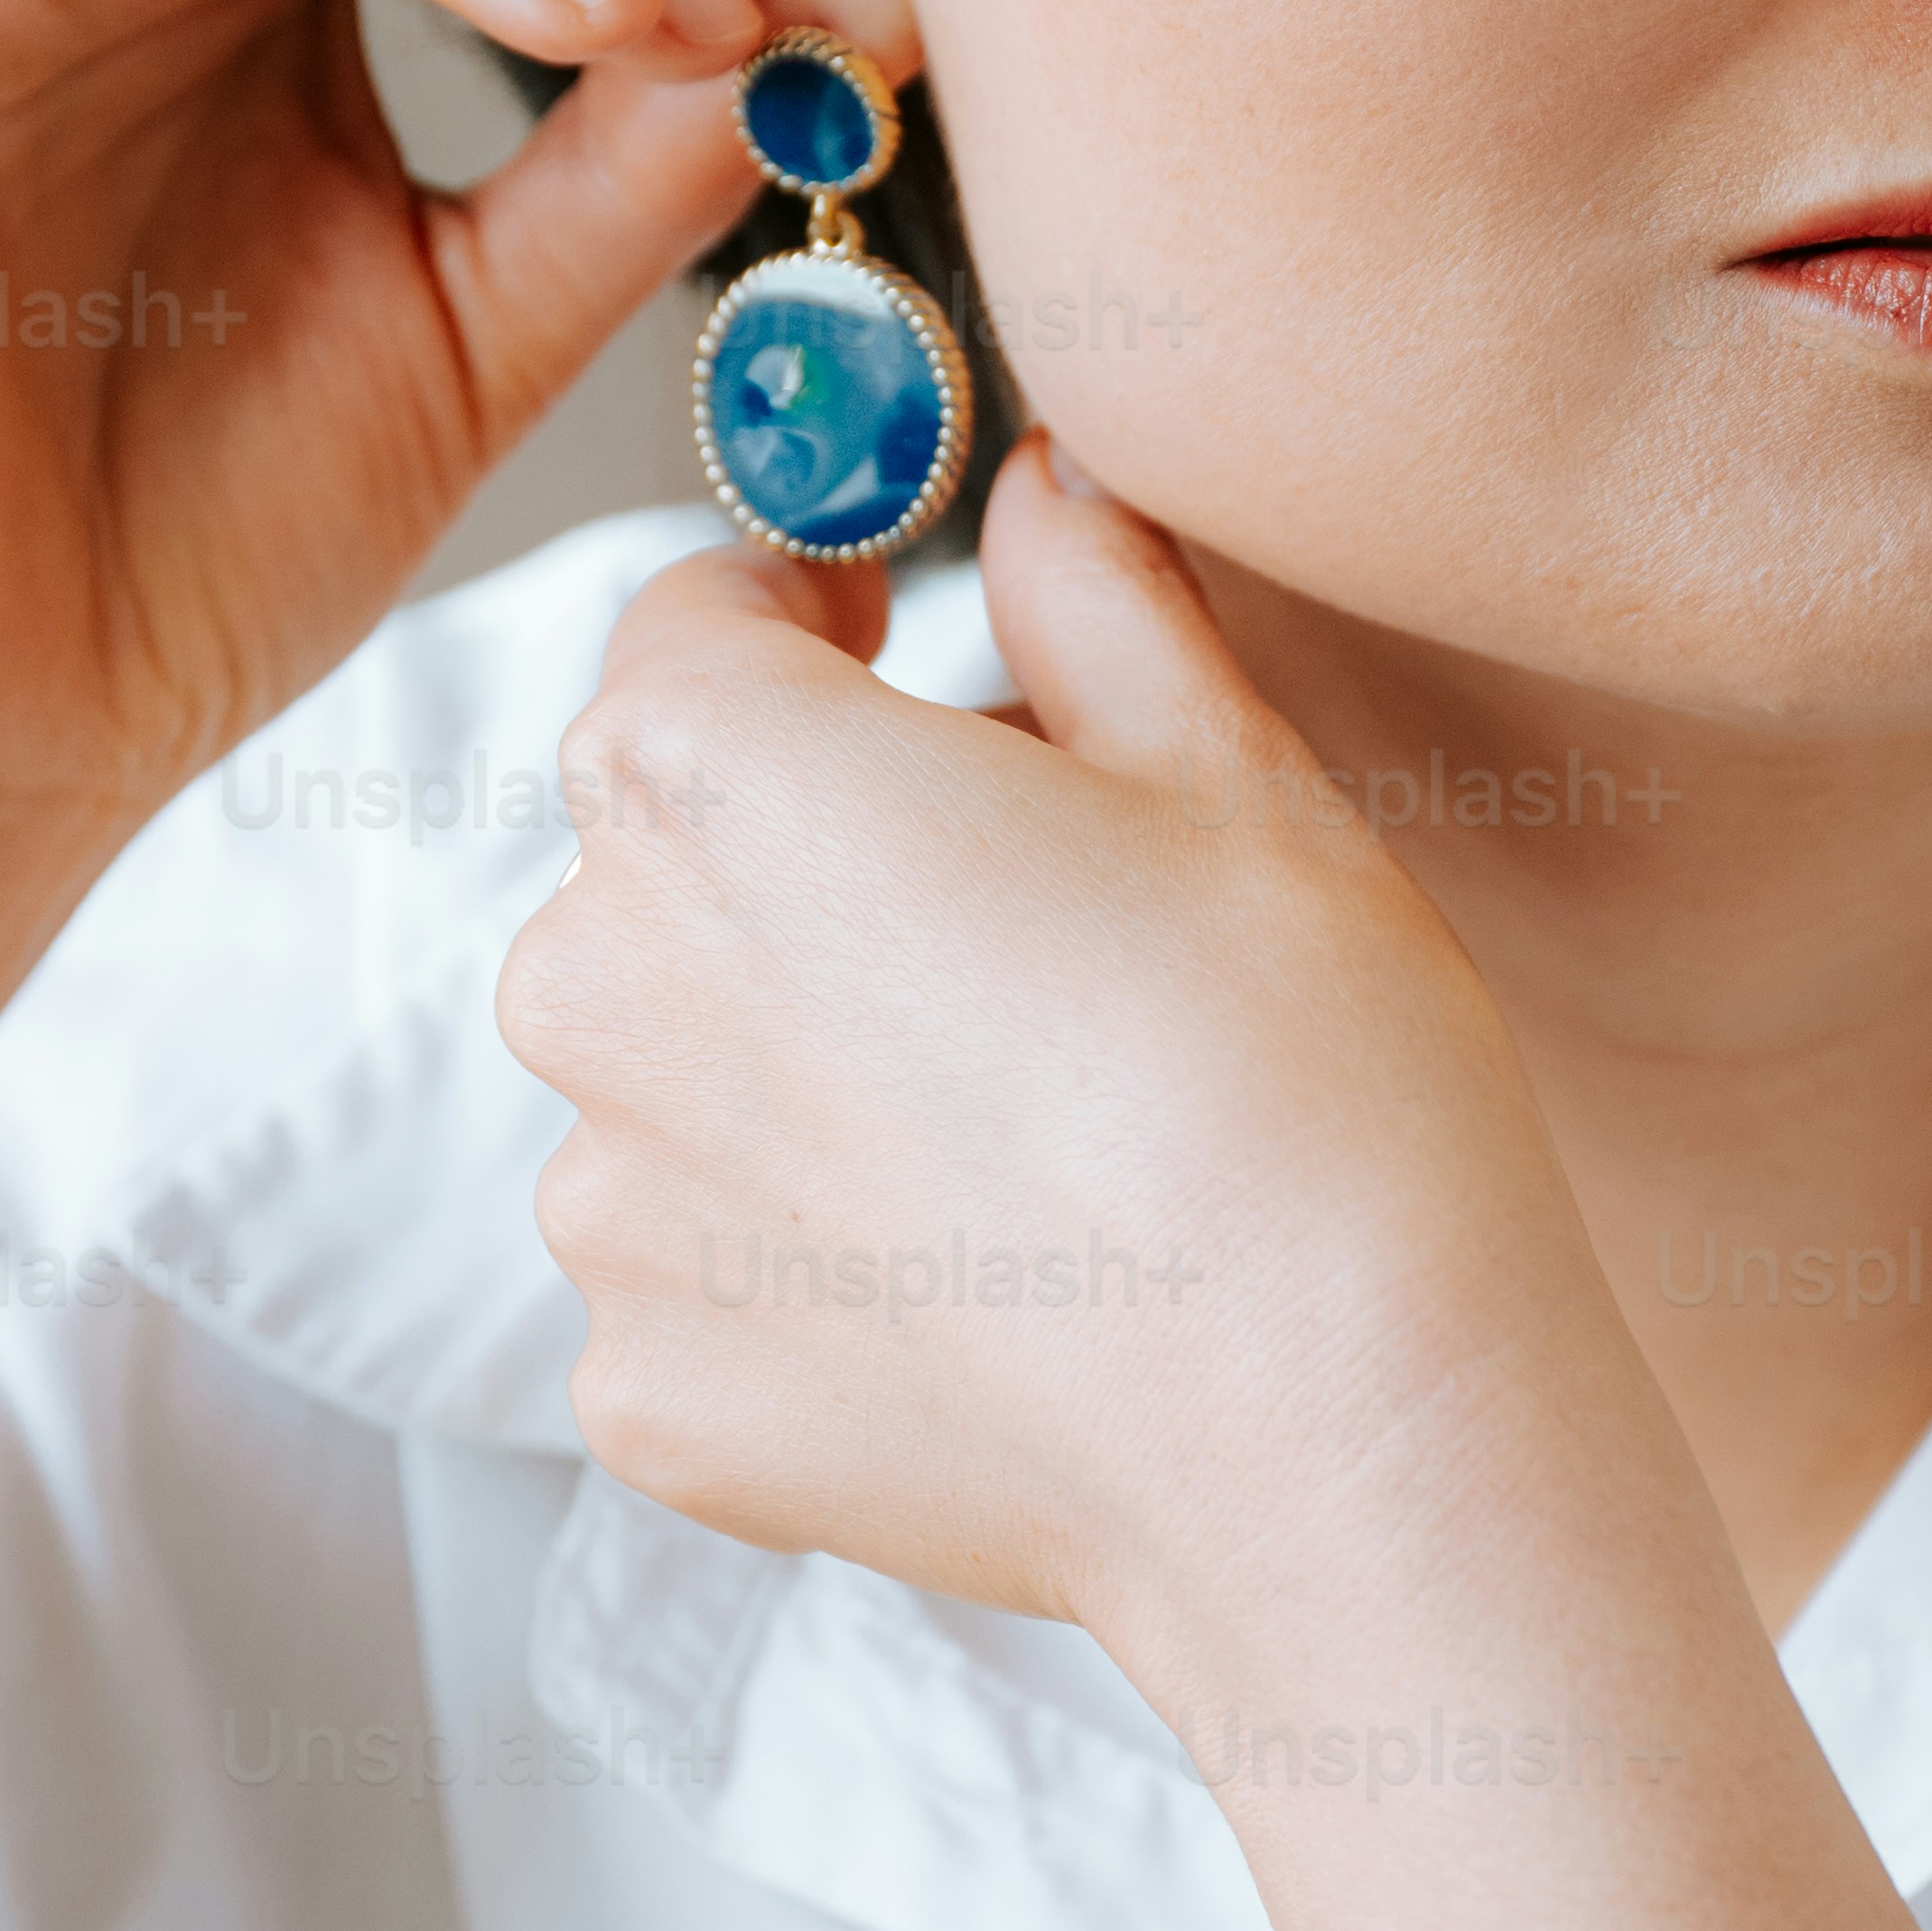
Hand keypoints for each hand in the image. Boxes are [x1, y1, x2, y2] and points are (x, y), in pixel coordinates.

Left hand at [491, 440, 1688, 1688]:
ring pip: (679, 1071)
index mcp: (705, 770)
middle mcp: (594, 976)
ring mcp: (606, 1208)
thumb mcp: (1226, 762)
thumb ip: (1091, 587)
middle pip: (670, 855)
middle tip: (1024, 926)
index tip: (889, 647)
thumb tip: (1047, 488)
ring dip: (799, 1067)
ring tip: (1022, 1128)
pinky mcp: (644, 1391)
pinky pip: (702, 1272)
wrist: (1337, 1442)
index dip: (804, 616)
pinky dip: (811, 1264)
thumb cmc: (1301, 1086)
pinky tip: (984, 1282)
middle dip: (815, 860)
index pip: (695, 621)